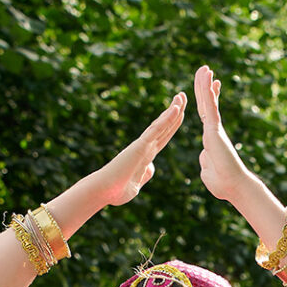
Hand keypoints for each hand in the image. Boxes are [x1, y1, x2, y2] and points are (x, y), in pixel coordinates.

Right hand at [90, 93, 185, 208]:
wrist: (103, 192)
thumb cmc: (116, 191)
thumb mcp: (136, 184)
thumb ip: (144, 174)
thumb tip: (150, 168)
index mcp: (147, 156)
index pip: (163, 136)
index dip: (173, 124)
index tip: (181, 112)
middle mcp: (146, 147)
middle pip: (165, 126)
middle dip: (175, 111)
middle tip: (182, 95)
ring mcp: (143, 145)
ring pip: (161, 124)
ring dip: (173, 109)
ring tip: (181, 95)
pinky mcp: (140, 146)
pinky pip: (156, 130)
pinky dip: (166, 119)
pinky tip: (175, 109)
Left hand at [195, 65, 256, 203]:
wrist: (233, 186)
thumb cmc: (223, 184)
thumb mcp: (208, 171)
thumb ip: (206, 161)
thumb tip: (205, 156)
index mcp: (210, 139)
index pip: (206, 114)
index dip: (207, 99)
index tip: (209, 86)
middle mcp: (213, 130)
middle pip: (206, 103)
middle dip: (205, 86)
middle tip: (206, 70)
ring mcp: (214, 128)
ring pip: (208, 101)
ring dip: (205, 83)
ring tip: (205, 67)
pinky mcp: (214, 129)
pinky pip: (209, 106)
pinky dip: (207, 91)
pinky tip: (206, 78)